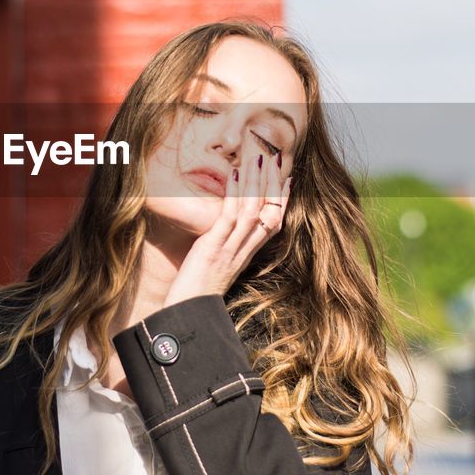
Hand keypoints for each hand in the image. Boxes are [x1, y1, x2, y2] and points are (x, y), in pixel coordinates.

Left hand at [162, 148, 292, 307]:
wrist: (186, 316)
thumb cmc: (195, 295)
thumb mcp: (214, 268)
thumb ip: (221, 249)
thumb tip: (219, 233)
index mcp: (245, 255)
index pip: (273, 224)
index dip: (283, 200)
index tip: (288, 178)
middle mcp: (243, 251)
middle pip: (269, 213)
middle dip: (274, 184)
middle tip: (275, 158)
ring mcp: (230, 249)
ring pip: (252, 211)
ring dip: (257, 182)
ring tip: (258, 157)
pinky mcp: (213, 248)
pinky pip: (229, 217)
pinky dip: (234, 194)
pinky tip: (235, 174)